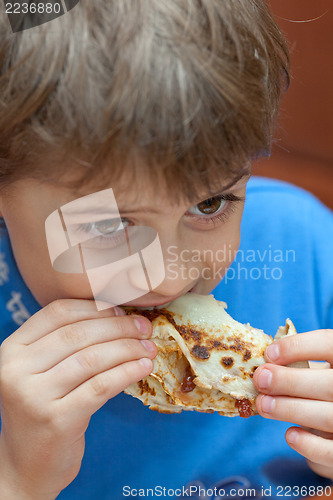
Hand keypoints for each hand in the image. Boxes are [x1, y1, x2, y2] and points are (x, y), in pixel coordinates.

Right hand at [0, 299, 156, 498]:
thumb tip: (118, 316)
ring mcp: (34, 396)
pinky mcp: (56, 420)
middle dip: (118, 327)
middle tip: (144, 328)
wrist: (26, 465)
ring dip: (128, 349)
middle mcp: (16, 369)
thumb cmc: (42, 409)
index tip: (122, 310)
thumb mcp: (41, 371)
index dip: (95, 308)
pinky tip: (143, 368)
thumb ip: (65, 344)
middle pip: (78, 334)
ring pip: (92, 358)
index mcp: (12, 349)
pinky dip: (127, 372)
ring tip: (149, 348)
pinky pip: (101, 386)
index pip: (57, 312)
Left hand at [253, 329, 332, 480]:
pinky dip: (308, 444)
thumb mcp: (317, 372)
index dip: (298, 346)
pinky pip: (330, 451)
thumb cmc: (322, 391)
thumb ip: (296, 365)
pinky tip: (290, 434)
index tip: (269, 353)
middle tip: (260, 380)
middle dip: (289, 381)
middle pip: (329, 384)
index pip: (329, 344)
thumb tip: (260, 365)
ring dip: (289, 409)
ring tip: (263, 404)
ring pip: (327, 416)